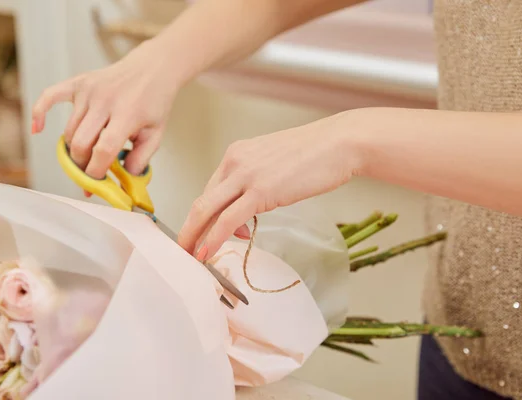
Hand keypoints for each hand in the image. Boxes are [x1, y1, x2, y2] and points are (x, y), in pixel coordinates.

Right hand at [31, 40, 182, 180]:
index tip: (96, 185)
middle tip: (90, 174)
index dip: (96, 171)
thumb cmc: (154, 102)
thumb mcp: (156, 134)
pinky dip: (39, 112)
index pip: (103, 149)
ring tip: (88, 154)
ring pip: (70, 131)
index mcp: (127, 114)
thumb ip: (140, 159)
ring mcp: (90, 90)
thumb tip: (122, 180)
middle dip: (82, 165)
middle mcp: (105, 101)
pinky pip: (50, 96)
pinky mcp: (79, 83)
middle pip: (81, 143)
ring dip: (75, 149)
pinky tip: (37, 129)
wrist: (152, 69)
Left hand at [178, 112, 363, 260]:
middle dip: (189, 229)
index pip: (212, 189)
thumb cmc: (315, 153)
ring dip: (195, 237)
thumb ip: (255, 186)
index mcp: (237, 154)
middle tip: (183, 249)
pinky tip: (207, 253)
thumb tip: (245, 216)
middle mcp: (235, 161)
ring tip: (191, 257)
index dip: (207, 216)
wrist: (338, 143)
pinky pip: (227, 220)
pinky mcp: (260, 191)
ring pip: (207, 211)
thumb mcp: (275, 165)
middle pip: (202, 201)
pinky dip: (213, 239)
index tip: (205, 234)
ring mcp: (245, 175)